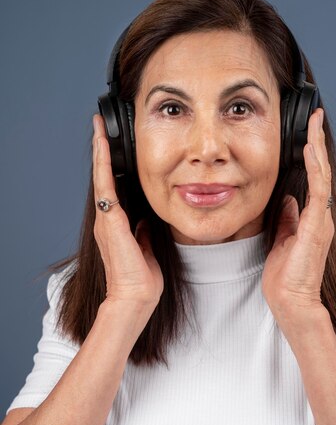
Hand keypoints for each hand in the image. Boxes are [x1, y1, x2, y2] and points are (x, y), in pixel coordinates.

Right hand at [92, 114, 163, 307]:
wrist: (134, 297)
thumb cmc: (140, 279)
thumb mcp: (146, 250)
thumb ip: (143, 234)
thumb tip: (146, 222)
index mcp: (117, 226)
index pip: (113, 190)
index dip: (111, 168)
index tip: (112, 148)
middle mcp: (107, 219)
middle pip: (104, 178)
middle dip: (103, 153)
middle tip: (100, 128)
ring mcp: (106, 219)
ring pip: (102, 177)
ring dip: (101, 151)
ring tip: (99, 128)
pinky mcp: (110, 219)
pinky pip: (105, 185)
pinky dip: (103, 163)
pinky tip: (102, 144)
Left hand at [261, 108, 333, 317]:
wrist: (290, 300)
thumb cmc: (285, 276)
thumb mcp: (282, 239)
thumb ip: (287, 219)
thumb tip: (288, 199)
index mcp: (311, 218)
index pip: (313, 179)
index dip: (311, 154)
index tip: (307, 133)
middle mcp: (320, 216)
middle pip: (321, 171)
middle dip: (317, 143)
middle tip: (316, 117)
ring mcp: (321, 221)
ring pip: (322, 176)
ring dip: (318, 149)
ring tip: (314, 125)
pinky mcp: (316, 227)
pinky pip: (318, 192)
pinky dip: (315, 170)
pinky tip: (310, 151)